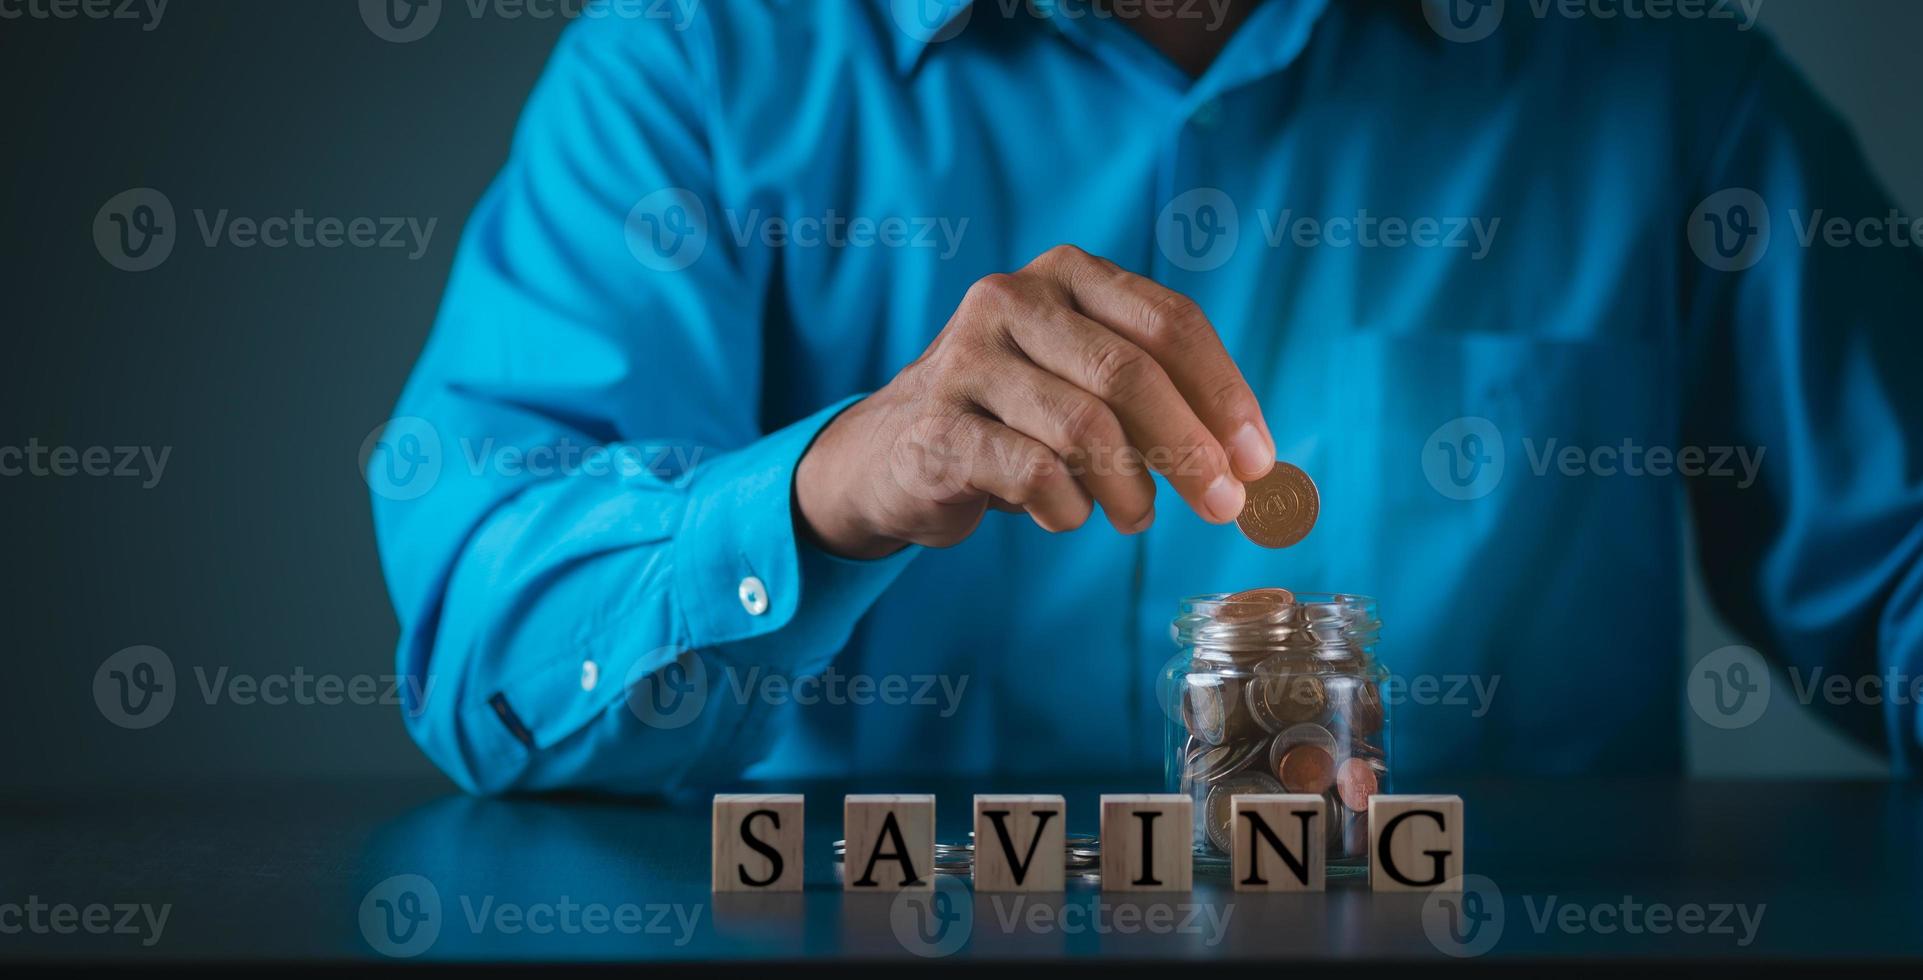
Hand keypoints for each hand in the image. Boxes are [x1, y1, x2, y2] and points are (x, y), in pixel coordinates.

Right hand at [795, 245, 1275, 558]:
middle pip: (1130, 373)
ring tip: (1136, 517)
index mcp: (1064, 273)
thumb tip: (1249, 461)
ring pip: (1084, 426)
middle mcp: (1010, 300)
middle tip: (1222, 505)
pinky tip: (1067, 516)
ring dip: (1130, 488)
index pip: (1168, 322)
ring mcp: (966, 360)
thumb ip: (1158, 397)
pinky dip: (1068, 509)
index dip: (1224, 393)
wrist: (891, 455)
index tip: (1257, 460)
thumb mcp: (1084, 382)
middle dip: (1190, 449)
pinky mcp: (937, 426)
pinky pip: (1033, 473)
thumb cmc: (1013, 420)